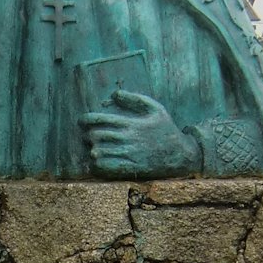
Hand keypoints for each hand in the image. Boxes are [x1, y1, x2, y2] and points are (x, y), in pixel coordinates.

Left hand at [81, 91, 200, 176]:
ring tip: (93, 148)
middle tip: (88, 136)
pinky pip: (107, 168)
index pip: (101, 120)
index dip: (86, 119)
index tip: (81, 121)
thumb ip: (134, 99)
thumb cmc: (166, 129)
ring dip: (92, 149)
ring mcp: (129, 155)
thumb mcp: (155, 108)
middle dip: (87, 135)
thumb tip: (114, 94)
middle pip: (96, 136)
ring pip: (99, 152)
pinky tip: (98, 162)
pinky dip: (97, 164)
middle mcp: (128, 139)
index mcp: (131, 123)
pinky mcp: (131, 169)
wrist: (180, 155)